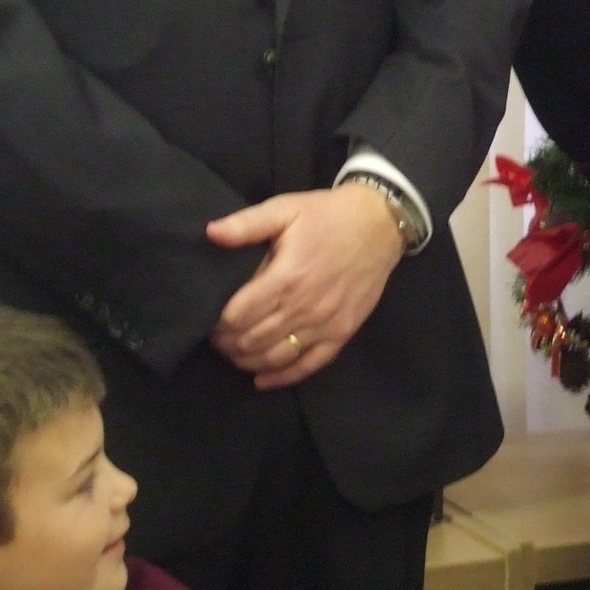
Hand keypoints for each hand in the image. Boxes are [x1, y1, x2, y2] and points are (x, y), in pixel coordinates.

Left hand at [207, 184, 404, 388]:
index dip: (217, 323)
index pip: (238, 315)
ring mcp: (326, 323)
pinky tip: (262, 380)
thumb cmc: (328, 216)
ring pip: (277, 357)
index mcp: (287, 276)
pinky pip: (310, 365)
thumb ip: (247, 224)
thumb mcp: (286, 209)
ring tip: (235, 354)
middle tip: (217, 338)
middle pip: (253, 340)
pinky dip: (283, 377)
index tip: (208, 320)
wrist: (380, 224)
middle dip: (228, 343)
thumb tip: (210, 233)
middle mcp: (305, 306)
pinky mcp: (342, 332)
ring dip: (249, 361)